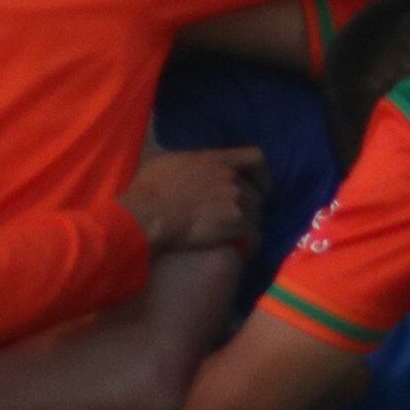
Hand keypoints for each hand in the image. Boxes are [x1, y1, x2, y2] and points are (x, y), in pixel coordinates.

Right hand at [120, 147, 266, 252]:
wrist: (148, 214)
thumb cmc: (147, 188)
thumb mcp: (163, 162)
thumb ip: (183, 163)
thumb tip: (180, 167)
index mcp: (214, 160)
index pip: (254, 157)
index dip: (261, 174)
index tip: (260, 186)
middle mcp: (230, 177)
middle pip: (255, 193)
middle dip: (250, 208)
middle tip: (238, 221)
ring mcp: (235, 199)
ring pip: (256, 215)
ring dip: (249, 227)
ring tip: (238, 239)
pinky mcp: (235, 223)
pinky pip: (253, 236)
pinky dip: (250, 245)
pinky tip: (242, 251)